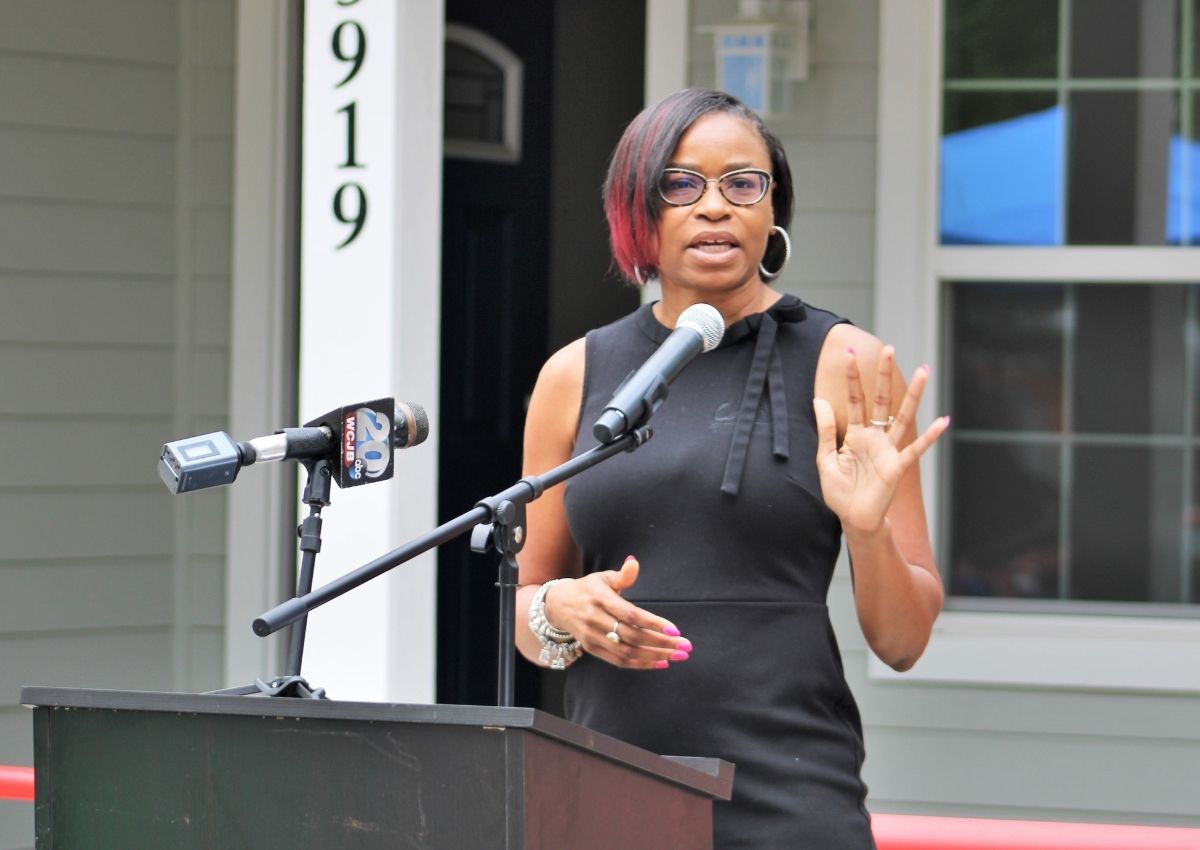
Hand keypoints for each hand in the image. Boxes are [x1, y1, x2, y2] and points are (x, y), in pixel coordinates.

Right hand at [544, 557, 691, 668]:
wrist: (558, 605)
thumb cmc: (588, 589)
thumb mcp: (603, 577)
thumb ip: (623, 575)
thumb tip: (634, 562)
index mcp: (600, 599)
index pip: (630, 615)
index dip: (653, 624)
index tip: (675, 630)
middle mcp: (595, 619)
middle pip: (633, 636)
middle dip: (661, 643)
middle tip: (685, 646)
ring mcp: (592, 636)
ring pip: (627, 652)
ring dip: (655, 656)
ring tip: (677, 656)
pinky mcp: (592, 649)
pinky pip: (619, 661)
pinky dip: (641, 664)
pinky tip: (660, 662)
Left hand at [813, 345, 948, 534]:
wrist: (853, 518)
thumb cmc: (839, 491)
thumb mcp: (825, 458)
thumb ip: (825, 429)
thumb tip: (819, 399)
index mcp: (856, 434)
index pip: (855, 400)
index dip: (852, 379)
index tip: (848, 354)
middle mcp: (875, 437)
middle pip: (881, 400)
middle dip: (884, 376)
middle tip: (888, 349)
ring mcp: (888, 450)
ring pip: (903, 417)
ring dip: (913, 395)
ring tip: (923, 371)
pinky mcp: (897, 466)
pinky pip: (916, 448)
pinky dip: (930, 436)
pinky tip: (944, 420)